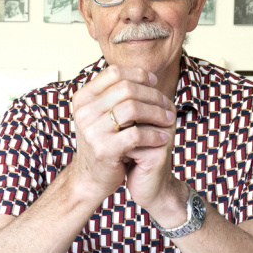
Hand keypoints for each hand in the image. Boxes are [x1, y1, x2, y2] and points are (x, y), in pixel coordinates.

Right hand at [69, 64, 175, 202]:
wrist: (90, 178)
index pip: (114, 73)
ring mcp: (92, 130)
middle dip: (152, 95)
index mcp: (83, 98)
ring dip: (157, 113)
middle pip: (126, 88)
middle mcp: (84, 111)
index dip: (138, 74)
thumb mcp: (101, 115)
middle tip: (167, 104)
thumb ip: (115, 96)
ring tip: (169, 120)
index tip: (154, 82)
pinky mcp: (104, 149)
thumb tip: (146, 75)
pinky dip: (154, 135)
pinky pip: (137, 134)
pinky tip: (163, 138)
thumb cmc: (102, 144)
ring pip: (133, 108)